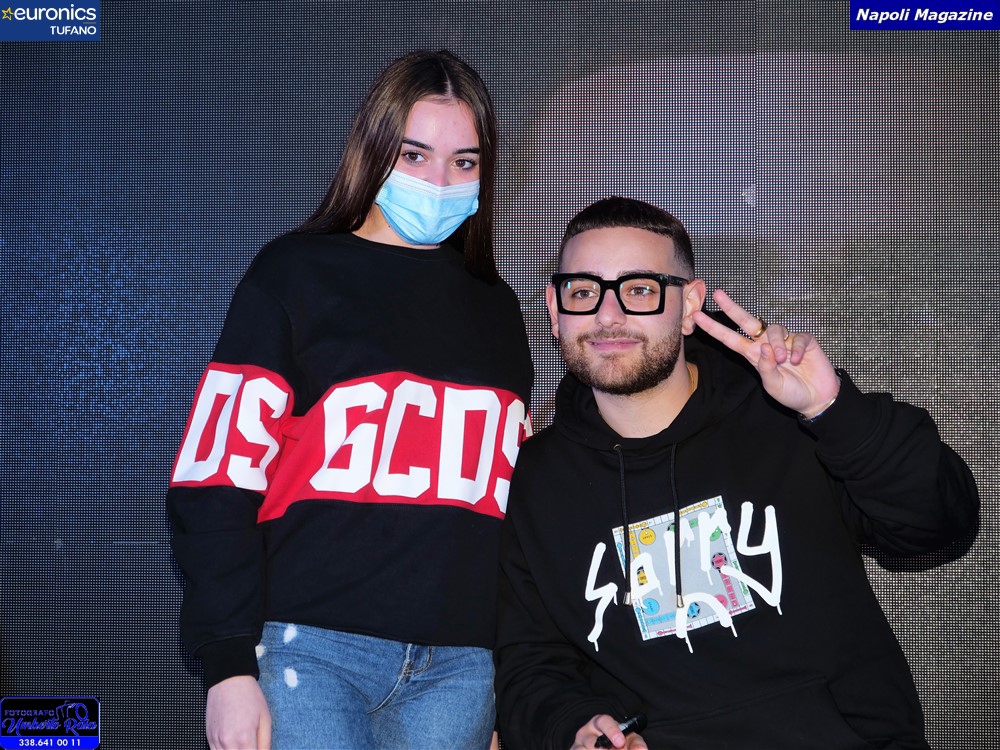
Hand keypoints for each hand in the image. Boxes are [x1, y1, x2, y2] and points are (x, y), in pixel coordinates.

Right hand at [206, 675, 271, 749]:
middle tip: (252, 746)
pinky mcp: (209, 738)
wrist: (229, 680)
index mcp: (245, 738)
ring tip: (243, 745)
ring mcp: (215, 741)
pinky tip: (233, 745)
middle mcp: (228, 743)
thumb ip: (265, 743)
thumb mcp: (266, 719)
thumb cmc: (250, 696)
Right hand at [571, 714, 648, 749]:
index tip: (620, 742)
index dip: (612, 731)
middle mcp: (585, 733)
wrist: (601, 747)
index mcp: (599, 723)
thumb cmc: (616, 744)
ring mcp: (577, 746)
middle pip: (593, 743)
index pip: (603, 721)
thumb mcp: (627, 740)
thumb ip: (636, 744)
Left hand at [693, 289, 839, 417]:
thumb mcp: (773, 385)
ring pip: (774, 328)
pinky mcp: (804, 340)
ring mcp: (785, 339)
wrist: (816, 398)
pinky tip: (797, 360)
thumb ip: (766, 368)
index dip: (714, 328)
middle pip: (746, 321)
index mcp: (754, 355)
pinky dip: (795, 348)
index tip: (696, 317)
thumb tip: (764, 347)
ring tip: (784, 360)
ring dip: (777, 343)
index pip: (730, 338)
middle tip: (717, 294)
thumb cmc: (792, 393)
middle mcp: (766, 344)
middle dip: (731, 307)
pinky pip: (797, 337)